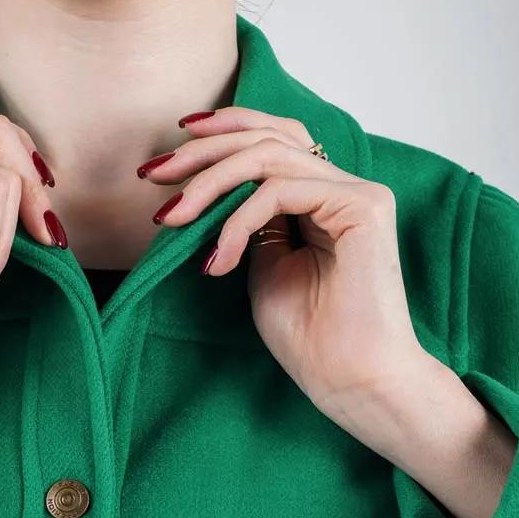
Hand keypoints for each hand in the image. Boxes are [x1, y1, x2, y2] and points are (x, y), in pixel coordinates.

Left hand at [139, 106, 428, 419]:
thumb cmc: (309, 339)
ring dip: (210, 182)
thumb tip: (206, 191)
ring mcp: (357, 192)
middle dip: (202, 151)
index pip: (271, 139)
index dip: (219, 135)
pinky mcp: (363, 205)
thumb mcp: (261, 268)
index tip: (167, 160)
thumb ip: (244, 223)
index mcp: (321, 196)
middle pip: (267, 135)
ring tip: (173, 218)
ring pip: (269, 156)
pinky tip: (219, 263)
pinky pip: (280, 191)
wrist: (351, 382)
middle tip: (155, 175)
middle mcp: (343, 185)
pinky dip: (238, 222)